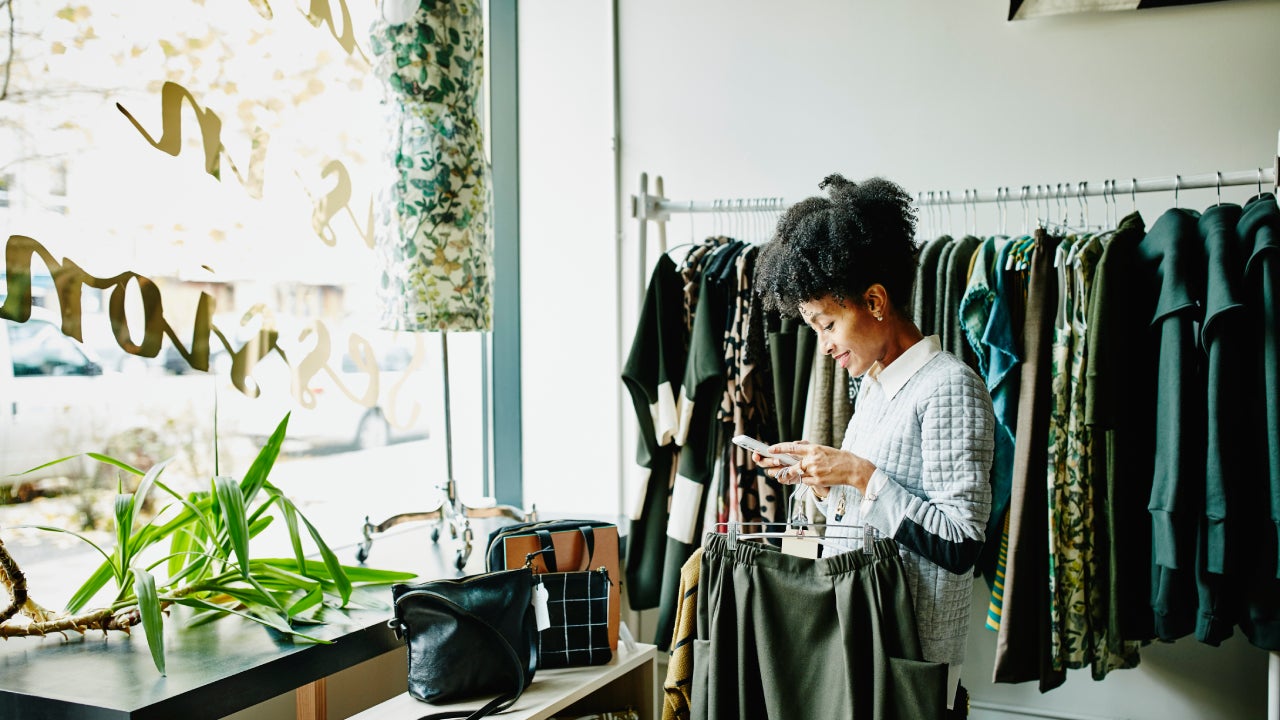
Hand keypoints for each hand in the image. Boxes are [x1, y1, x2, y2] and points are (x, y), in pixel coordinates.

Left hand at [758, 441, 875, 493]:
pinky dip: (803, 480)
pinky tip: (804, 479)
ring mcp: (814, 471)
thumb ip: (808, 449)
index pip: (791, 448)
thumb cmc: (837, 457)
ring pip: (795, 474)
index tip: (770, 449)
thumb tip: (795, 447)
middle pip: (790, 464)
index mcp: (813, 449)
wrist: (853, 468)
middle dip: (778, 467)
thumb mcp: (822, 449)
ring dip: (788, 476)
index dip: (779, 449)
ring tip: (782, 476)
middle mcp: (812, 459)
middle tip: (770, 467)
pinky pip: (804, 481)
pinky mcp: (817, 480)